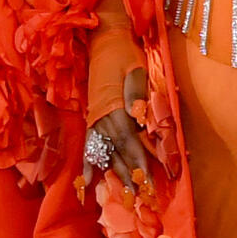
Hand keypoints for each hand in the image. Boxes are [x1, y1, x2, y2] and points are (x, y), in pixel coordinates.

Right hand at [81, 64, 155, 200]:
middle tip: (140, 196)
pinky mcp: (92, 119)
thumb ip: (136, 93)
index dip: (139, 160)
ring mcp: (96, 119)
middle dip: (130, 174)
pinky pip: (90, 145)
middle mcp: (103, 117)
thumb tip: (138, 117)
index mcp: (116, 107)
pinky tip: (88, 182)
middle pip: (118, 151)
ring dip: (114, 173)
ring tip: (122, 194)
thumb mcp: (135, 70)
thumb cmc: (125, 55)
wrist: (105, 41)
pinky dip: (89, 164)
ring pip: (106, 152)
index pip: (129, 140)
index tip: (149, 179)